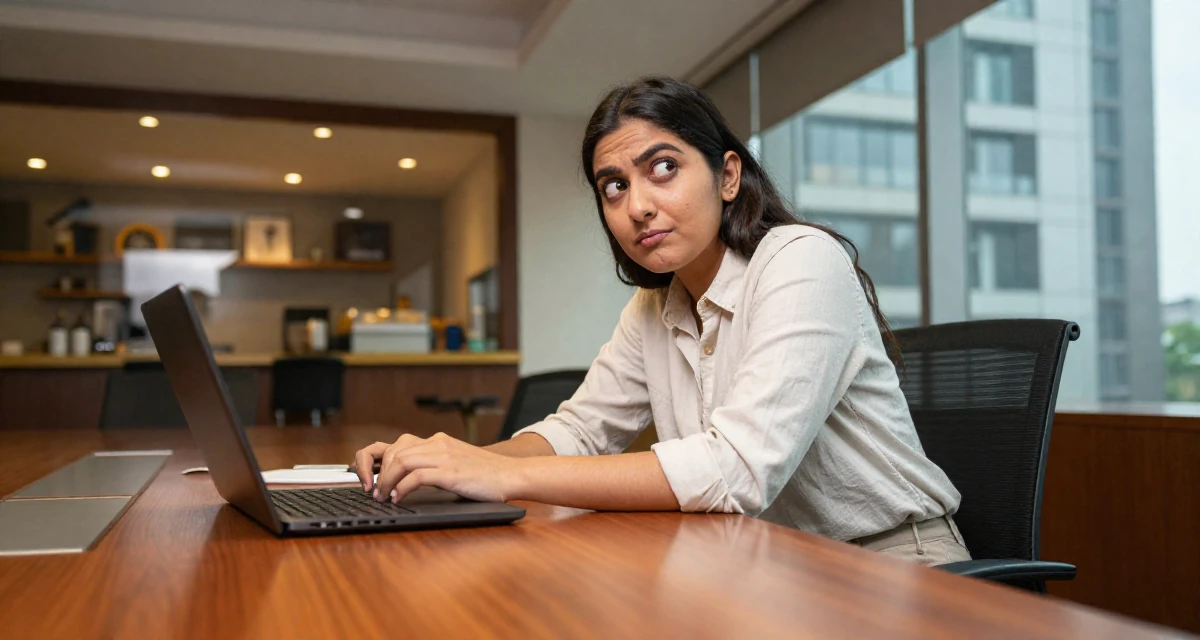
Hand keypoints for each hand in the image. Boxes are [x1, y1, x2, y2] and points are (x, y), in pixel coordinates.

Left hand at [351, 433, 522, 503]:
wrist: (512, 474)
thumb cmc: (485, 475)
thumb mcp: (454, 463)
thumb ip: (432, 465)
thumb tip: (404, 481)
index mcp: (437, 441)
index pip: (395, 444)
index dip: (375, 460)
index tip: (369, 478)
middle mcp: (437, 444)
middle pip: (393, 451)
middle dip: (377, 473)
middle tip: (374, 492)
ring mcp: (444, 456)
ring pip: (400, 461)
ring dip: (385, 481)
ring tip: (383, 496)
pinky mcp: (450, 472)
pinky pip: (416, 476)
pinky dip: (401, 488)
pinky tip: (398, 498)